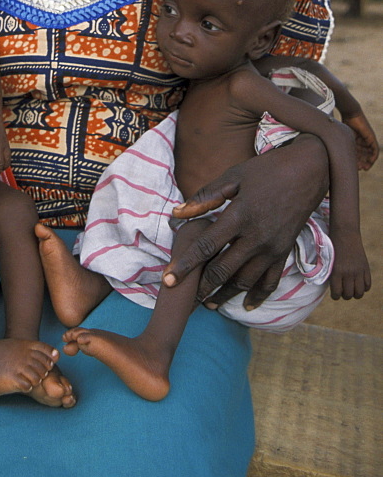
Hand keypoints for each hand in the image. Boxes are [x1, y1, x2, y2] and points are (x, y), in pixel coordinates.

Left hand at [163, 135, 328, 308]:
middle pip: (223, 270)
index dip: (186, 265)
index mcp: (239, 216)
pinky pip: (271, 281)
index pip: (206, 246)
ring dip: (225, 296)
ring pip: (245, 281)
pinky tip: (246, 306)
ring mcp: (272, 247)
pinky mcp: (284, 252)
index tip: (168, 280)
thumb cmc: (266, 171)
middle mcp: (256, 237)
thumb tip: (176, 213)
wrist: (308, 172)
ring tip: (209, 305)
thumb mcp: (233, 176)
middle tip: (185, 302)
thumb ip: (205, 197)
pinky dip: (258, 296)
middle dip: (201, 289)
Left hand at [329, 233, 370, 299]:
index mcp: (336, 272)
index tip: (335, 294)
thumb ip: (332, 275)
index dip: (335, 296)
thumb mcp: (330, 261)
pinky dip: (364, 287)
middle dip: (345, 295)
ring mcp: (358, 271)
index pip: (337, 293)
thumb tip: (335, 289)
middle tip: (343, 291)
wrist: (345, 233)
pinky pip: (367, 285)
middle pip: (349, 295)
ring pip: (359, 293)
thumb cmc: (333, 246)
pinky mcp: (366, 268)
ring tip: (352, 289)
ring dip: (355, 294)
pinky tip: (359, 283)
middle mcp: (348, 273)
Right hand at [343, 111, 378, 169]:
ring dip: (368, 162)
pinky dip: (373, 157)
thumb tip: (337, 155)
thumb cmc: (343, 123)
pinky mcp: (371, 138)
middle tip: (360, 169)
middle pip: (365, 155)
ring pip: (370, 154)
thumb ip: (344, 145)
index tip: (355, 168)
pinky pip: (375, 150)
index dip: (357, 162)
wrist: (350, 113)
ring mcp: (368, 140)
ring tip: (364, 167)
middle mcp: (363, 141)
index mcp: (356, 141)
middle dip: (363, 163)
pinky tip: (370, 162)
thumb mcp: (344, 138)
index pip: (358, 154)